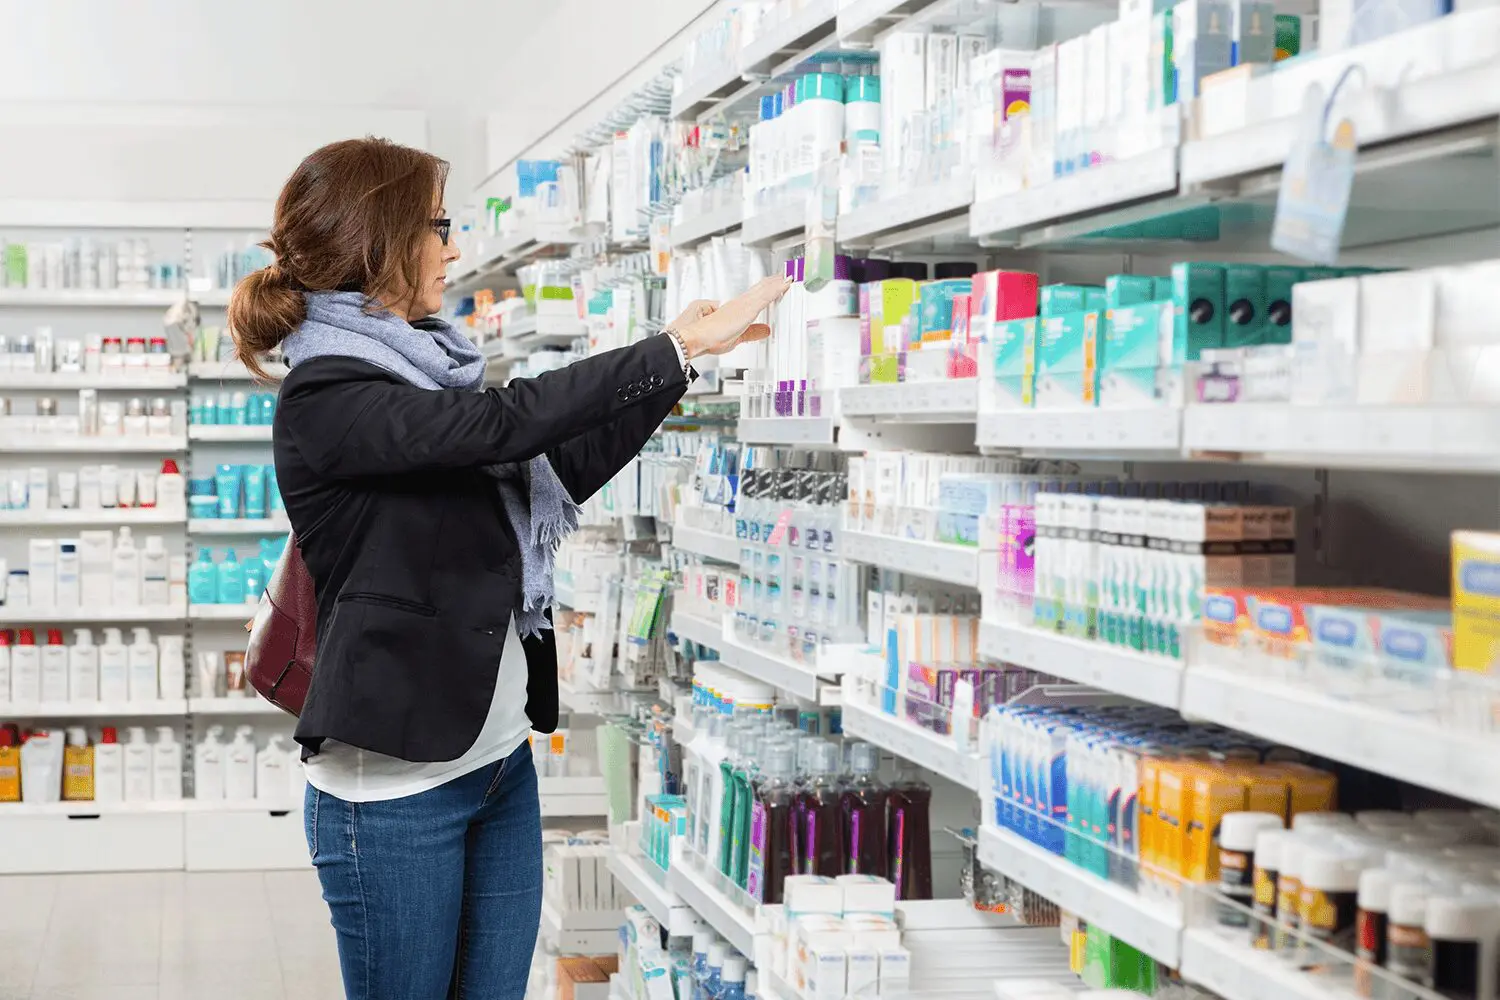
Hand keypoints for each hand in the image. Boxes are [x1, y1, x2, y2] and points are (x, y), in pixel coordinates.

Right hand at [674, 276, 792, 358]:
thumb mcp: (738, 338)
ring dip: (778, 282)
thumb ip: (752, 333)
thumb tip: (765, 330)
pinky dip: (777, 288)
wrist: (697, 336)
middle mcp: (740, 303)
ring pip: (765, 289)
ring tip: (790, 275)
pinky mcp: (747, 308)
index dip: (766, 289)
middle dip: (773, 282)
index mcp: (736, 309)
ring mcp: (744, 304)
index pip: (754, 296)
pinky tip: (786, 283)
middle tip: (785, 274)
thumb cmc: (709, 338)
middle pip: (761, 289)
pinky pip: (766, 295)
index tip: (775, 284)